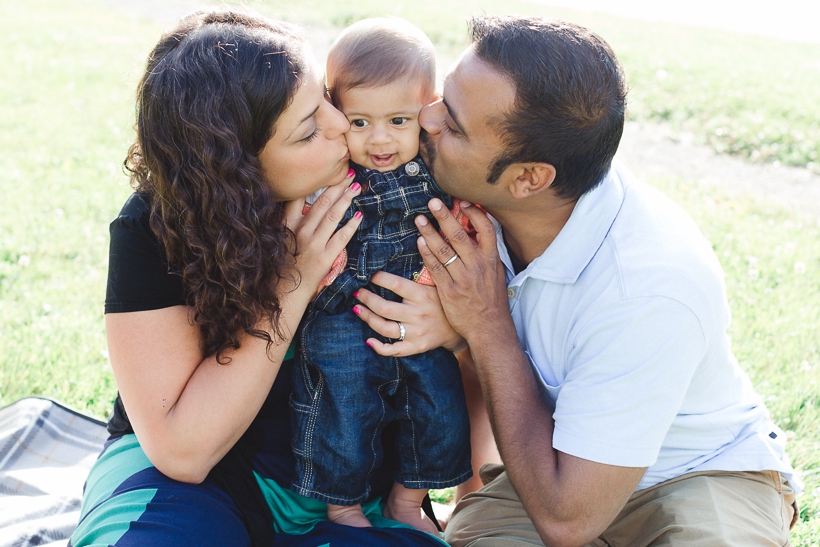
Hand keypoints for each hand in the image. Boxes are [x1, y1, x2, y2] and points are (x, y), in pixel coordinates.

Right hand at [282, 170, 361, 292]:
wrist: (284, 293)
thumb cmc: (281, 267)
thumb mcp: (278, 240)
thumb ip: (288, 223)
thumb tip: (301, 206)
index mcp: (286, 225)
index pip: (298, 196)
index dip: (313, 182)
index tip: (326, 171)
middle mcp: (299, 231)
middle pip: (321, 202)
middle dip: (337, 186)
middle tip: (349, 174)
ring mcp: (313, 244)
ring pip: (332, 216)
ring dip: (346, 199)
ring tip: (356, 188)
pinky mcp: (324, 257)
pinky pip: (341, 238)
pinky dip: (351, 225)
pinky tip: (359, 216)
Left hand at [354, 271, 466, 355]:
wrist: (460, 328)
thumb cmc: (443, 302)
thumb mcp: (438, 284)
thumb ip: (423, 272)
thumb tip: (410, 250)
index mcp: (422, 295)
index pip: (396, 285)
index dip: (379, 278)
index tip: (369, 274)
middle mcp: (418, 314)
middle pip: (384, 308)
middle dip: (366, 299)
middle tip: (357, 293)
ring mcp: (416, 332)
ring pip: (384, 328)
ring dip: (367, 318)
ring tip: (357, 309)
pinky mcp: (416, 346)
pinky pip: (394, 350)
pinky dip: (379, 347)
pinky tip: (369, 340)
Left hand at [414, 199, 509, 342]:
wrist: (489, 327)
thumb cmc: (491, 299)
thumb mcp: (495, 273)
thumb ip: (485, 253)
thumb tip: (475, 232)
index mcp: (491, 259)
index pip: (486, 229)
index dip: (474, 213)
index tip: (462, 202)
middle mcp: (478, 266)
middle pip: (460, 235)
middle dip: (445, 216)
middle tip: (433, 202)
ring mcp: (463, 278)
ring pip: (444, 250)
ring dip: (430, 232)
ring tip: (419, 219)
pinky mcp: (449, 291)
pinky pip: (435, 268)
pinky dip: (427, 254)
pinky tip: (419, 242)